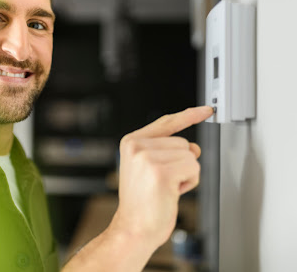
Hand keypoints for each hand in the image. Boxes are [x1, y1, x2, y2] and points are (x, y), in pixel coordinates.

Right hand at [109, 106, 213, 249]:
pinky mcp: (161, 172)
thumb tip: (194, 148)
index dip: (188, 115)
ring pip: (190, 156)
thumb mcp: (148, 169)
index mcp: (131, 142)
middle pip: (183, 142)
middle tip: (161, 182)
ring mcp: (147, 158)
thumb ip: (168, 151)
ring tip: (165, 188)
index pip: (166, 123)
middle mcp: (137, 146)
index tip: (206, 110)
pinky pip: (193, 168)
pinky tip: (171, 192)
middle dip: (180, 164)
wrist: (133, 228)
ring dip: (185, 175)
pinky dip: (189, 182)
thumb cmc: (142, 203)